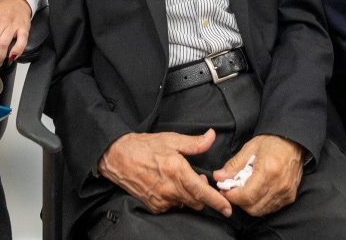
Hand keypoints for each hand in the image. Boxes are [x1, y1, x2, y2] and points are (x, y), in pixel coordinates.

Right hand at [98, 128, 231, 215]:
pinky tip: (168, 185)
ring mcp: (161, 199)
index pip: (202, 192)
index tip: (228, 208)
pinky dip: (175, 198)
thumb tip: (211, 137)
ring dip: (188, 196)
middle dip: (202, 194)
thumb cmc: (144, 146)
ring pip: (185, 204)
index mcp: (177, 171)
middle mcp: (170, 189)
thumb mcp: (171, 139)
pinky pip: (172, 206)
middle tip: (198, 179)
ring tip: (180, 180)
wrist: (117, 157)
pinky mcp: (154, 205)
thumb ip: (194, 143)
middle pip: (197, 202)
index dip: (217, 202)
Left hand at [213, 135, 302, 215]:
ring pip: (261, 210)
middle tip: (232, 190)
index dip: (232, 196)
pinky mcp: (290, 197)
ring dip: (248, 204)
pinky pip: (270, 208)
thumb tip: (218, 177)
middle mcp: (279, 186)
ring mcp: (286, 193)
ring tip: (243, 190)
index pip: (246, 196)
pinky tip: (256, 192)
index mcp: (268, 172)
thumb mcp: (249, 148)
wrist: (294, 142)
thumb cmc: (272, 143)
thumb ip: (233, 165)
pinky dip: (259, 204)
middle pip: (253, 207)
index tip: (224, 190)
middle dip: (238, 201)